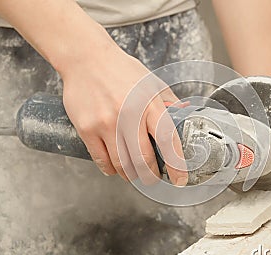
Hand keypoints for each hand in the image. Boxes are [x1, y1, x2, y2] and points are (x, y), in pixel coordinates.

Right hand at [62, 44, 187, 185]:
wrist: (86, 58)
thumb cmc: (121, 70)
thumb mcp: (152, 82)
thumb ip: (169, 101)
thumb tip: (184, 118)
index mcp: (149, 103)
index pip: (168, 140)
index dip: (176, 164)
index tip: (180, 179)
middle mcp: (128, 114)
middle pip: (143, 159)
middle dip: (151, 176)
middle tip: (153, 178)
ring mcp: (106, 123)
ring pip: (122, 164)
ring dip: (130, 175)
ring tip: (134, 174)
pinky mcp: (87, 128)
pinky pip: (101, 160)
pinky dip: (110, 170)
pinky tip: (115, 168)